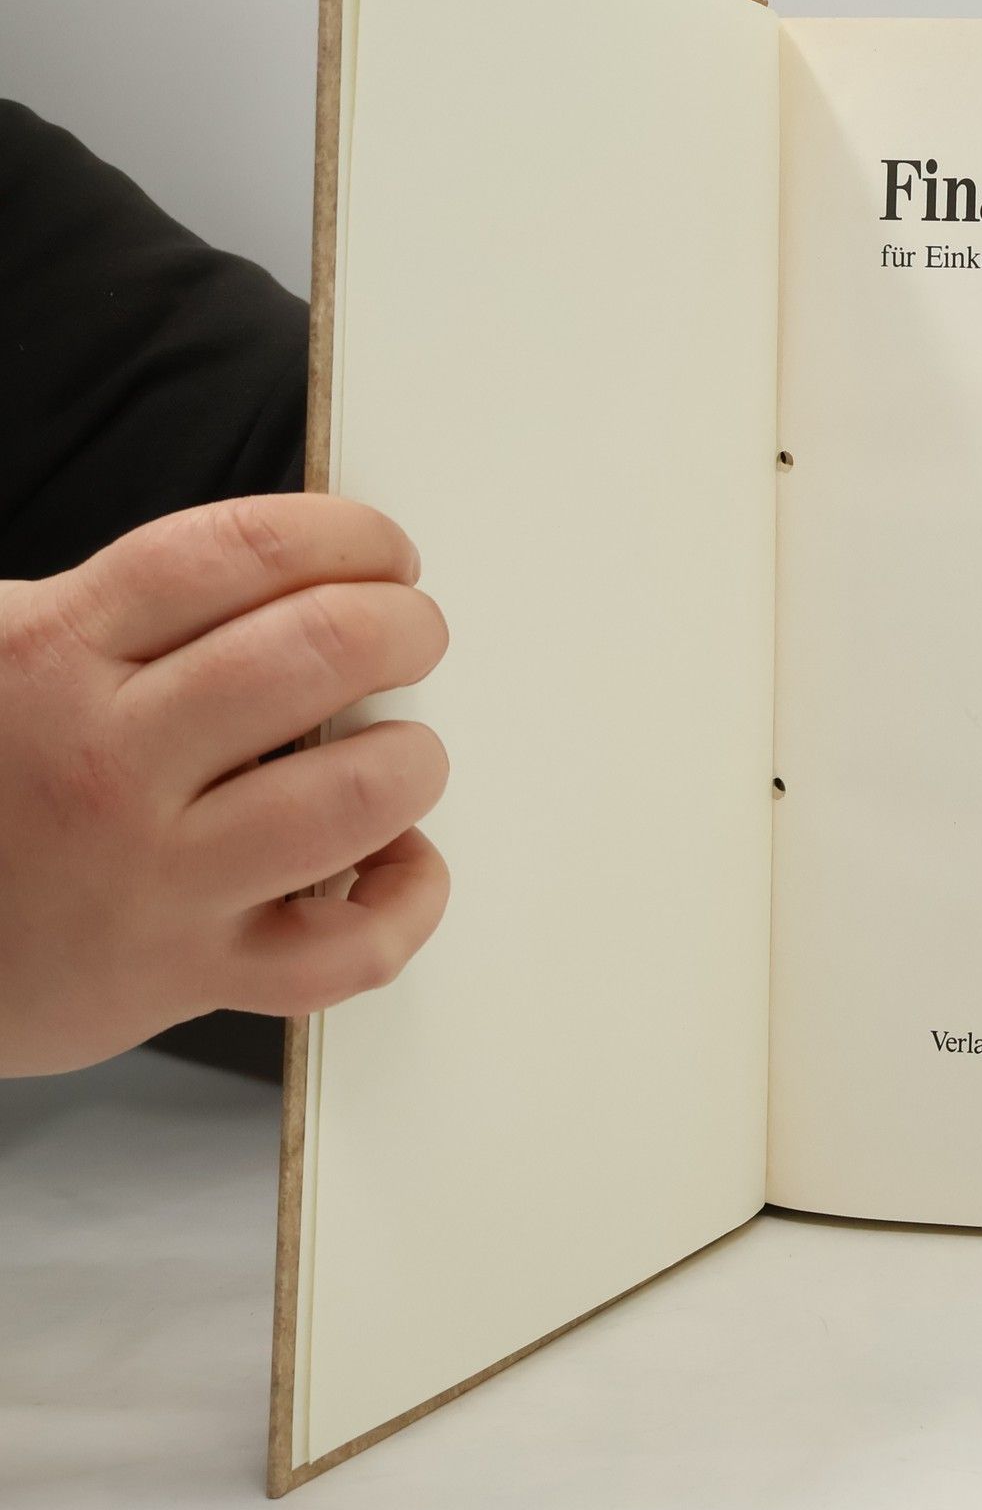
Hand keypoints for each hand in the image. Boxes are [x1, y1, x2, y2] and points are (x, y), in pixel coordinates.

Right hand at [0, 495, 449, 1076]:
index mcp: (57, 653)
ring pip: (357, 796)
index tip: (384, 551)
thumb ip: (129, 607)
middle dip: (403, 626)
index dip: (346, 535)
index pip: (240, 551)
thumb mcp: (4, 654)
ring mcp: (157, 878)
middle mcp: (109, 762)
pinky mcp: (194, 974)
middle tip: (411, 633)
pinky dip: (409, 901)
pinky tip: (398, 857)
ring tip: (400, 751)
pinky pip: (352, 949)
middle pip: (319, 651)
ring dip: (413, 758)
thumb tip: (307, 568)